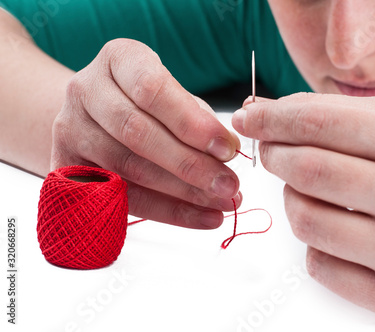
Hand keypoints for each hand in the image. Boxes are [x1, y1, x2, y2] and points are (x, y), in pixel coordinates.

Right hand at [52, 38, 241, 228]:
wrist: (94, 114)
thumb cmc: (146, 101)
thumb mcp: (170, 92)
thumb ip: (196, 117)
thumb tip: (227, 151)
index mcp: (118, 59)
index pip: (151, 90)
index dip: (192, 123)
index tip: (227, 149)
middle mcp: (86, 91)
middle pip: (137, 132)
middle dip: (190, 164)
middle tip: (229, 186)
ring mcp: (70, 130)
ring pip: (129, 168)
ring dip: (183, 192)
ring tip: (222, 204)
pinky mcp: (67, 168)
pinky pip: (121, 197)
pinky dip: (167, 212)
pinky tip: (201, 218)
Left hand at [232, 92, 374, 319]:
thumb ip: (341, 114)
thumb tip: (265, 112)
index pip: (323, 124)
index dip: (274, 119)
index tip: (247, 118)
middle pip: (306, 171)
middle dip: (274, 156)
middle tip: (271, 152)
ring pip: (304, 219)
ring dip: (291, 200)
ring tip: (309, 192)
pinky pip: (319, 265)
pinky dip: (313, 244)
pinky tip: (335, 232)